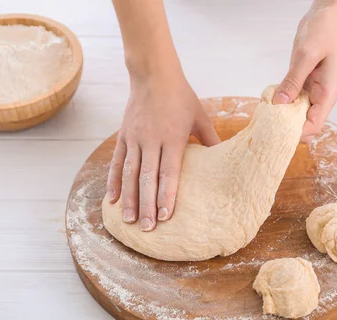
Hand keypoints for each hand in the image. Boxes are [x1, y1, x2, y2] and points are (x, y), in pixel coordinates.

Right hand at [107, 75, 219, 231]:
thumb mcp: (200, 116)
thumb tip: (223, 160)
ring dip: (129, 198)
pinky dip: (114, 181)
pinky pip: (117, 162)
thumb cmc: (181, 97)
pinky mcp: (123, 136)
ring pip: (130, 173)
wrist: (154, 74)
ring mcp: (134, 138)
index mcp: (172, 137)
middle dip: (146, 204)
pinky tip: (113, 199)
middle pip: (147, 178)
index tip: (164, 216)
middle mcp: (151, 139)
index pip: (169, 172)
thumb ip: (210, 140)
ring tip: (129, 220)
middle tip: (147, 228)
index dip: (166, 195)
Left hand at [274, 1, 336, 140]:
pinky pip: (293, 98)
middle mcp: (322, 95)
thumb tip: (281, 103)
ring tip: (266, 114)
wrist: (329, 13)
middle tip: (267, 125)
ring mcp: (313, 89)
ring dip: (283, 114)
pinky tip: (270, 100)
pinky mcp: (305, 82)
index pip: (315, 126)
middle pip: (305, 123)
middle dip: (287, 126)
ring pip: (297, 112)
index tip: (278, 132)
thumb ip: (293, 80)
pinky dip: (282, 101)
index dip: (297, 133)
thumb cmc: (324, 31)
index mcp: (328, 93)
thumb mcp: (306, 55)